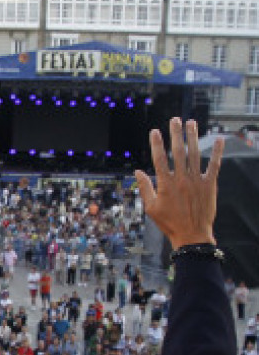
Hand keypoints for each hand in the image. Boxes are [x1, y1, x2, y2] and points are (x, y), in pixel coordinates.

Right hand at [134, 118, 221, 249]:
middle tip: (175, 120)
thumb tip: (137, 172)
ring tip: (191, 123)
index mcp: (166, 184)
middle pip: (178, 152)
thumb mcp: (151, 208)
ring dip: (193, 137)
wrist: (192, 235)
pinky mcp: (210, 185)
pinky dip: (217, 152)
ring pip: (195, 154)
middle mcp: (182, 179)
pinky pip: (215, 165)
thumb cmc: (169, 222)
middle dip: (176, 134)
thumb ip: (145, 188)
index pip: (160, 159)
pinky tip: (218, 139)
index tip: (155, 131)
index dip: (157, 144)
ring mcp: (197, 181)